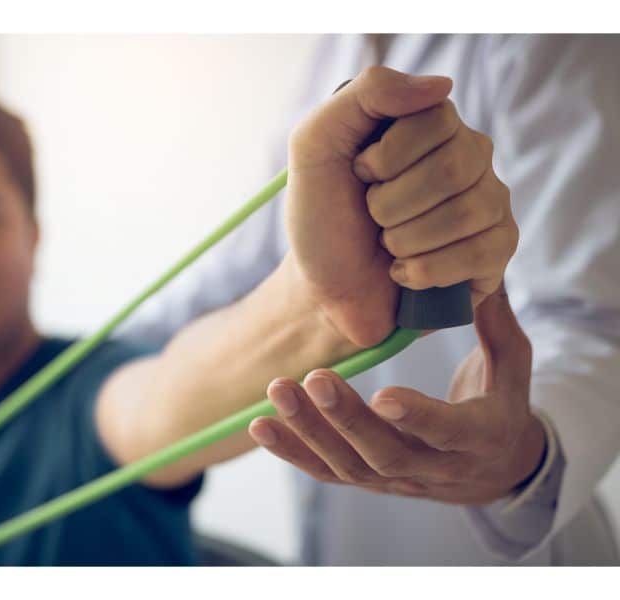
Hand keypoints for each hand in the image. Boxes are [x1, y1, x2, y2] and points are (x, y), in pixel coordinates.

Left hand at [249, 284, 545, 504]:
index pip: (446, 432)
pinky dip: (292, 452)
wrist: (494, 469)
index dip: (417, 417)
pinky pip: (327, 472)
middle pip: (385, 452)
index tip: (384, 393)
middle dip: (346, 418)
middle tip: (314, 378)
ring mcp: (397, 478)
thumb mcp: (514, 369)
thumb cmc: (503, 406)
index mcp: (477, 437)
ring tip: (276, 392)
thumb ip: (498, 326)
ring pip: (348, 465)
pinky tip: (262, 426)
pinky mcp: (370, 479)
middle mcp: (434, 466)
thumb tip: (486, 275)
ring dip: (308, 432)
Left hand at [284, 66, 516, 348]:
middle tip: (371, 217)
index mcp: (429, 125)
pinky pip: (482, 252)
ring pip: (469, 212)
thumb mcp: (315, 146)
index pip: (437, 119)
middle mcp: (468, 156)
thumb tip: (443, 84)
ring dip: (405, 240)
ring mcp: (488, 202)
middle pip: (455, 167)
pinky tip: (405, 273)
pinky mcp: (496, 250)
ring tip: (387, 246)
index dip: (388, 157)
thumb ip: (365, 94)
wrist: (324, 291)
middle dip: (391, 204)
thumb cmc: (321, 220)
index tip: (359, 174)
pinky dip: (426, 271)